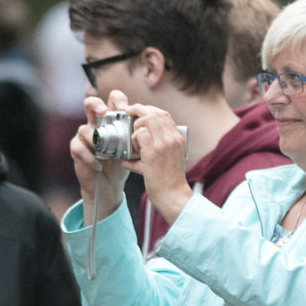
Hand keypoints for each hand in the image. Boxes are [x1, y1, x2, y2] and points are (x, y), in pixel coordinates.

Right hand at [71, 92, 131, 222]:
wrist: (110, 184)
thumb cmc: (122, 162)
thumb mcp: (133, 148)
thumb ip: (138, 136)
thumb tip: (151, 126)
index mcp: (112, 120)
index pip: (113, 100)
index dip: (117, 100)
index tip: (125, 109)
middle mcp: (96, 124)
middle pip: (90, 103)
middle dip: (96, 105)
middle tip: (104, 112)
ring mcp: (85, 136)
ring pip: (84, 129)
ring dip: (96, 141)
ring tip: (106, 155)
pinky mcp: (77, 149)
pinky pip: (79, 148)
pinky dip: (90, 157)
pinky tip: (99, 166)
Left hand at [123, 104, 191, 221]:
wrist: (173, 196)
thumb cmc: (169, 181)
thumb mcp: (169, 159)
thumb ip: (157, 147)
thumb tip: (137, 142)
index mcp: (178, 138)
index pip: (164, 114)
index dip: (149, 109)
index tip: (138, 112)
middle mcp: (172, 138)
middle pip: (154, 112)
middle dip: (138, 110)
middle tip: (128, 113)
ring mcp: (163, 144)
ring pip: (146, 120)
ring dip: (136, 126)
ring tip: (134, 140)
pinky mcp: (153, 152)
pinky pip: (139, 134)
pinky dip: (132, 139)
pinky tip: (134, 150)